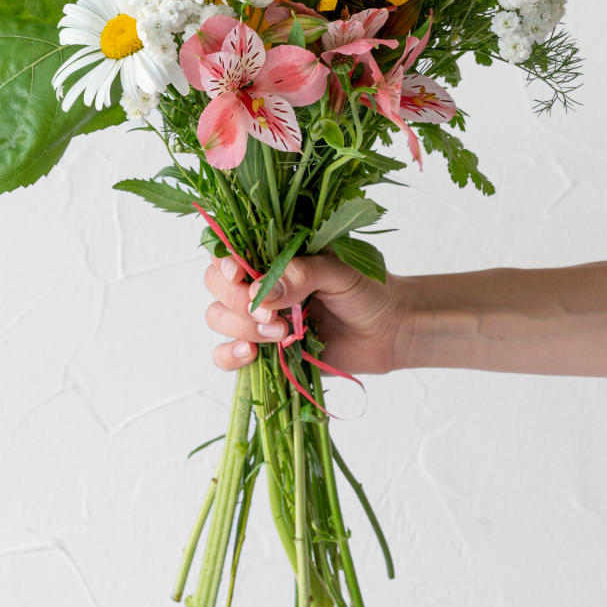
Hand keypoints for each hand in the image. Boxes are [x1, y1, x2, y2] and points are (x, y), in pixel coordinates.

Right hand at [202, 253, 409, 374]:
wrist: (390, 331)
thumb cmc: (368, 290)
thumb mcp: (339, 270)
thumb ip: (301, 275)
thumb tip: (260, 294)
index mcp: (272, 254)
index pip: (228, 250)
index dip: (224, 263)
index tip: (238, 275)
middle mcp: (259, 284)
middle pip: (216, 286)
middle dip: (235, 301)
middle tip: (272, 315)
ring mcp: (258, 318)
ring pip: (218, 318)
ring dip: (240, 328)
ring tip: (281, 334)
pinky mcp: (264, 351)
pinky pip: (226, 355)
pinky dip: (230, 356)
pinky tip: (251, 354)